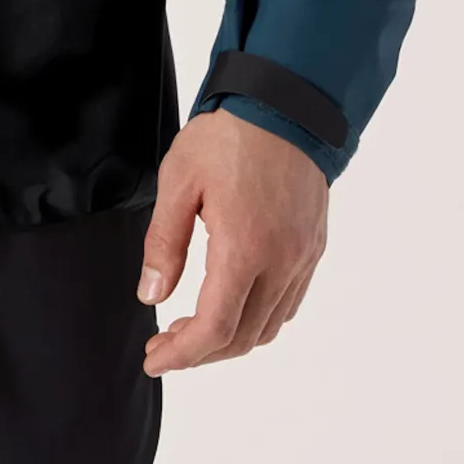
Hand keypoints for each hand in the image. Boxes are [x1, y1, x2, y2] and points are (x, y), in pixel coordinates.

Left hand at [137, 107, 327, 373]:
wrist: (288, 103)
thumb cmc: (232, 136)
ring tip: (193, 330)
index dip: (182, 355)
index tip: (154, 360)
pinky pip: (288, 303)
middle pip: (241, 337)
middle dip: (199, 353)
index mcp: (245, 248)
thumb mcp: (180, 180)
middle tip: (165, 346)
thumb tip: (151, 294)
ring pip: (268, 326)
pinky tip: (233, 306)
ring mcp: (301, 257)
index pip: (215, 328)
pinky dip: (258, 319)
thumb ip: (164, 243)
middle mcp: (281, 262)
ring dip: (229, 339)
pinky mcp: (312, 247)